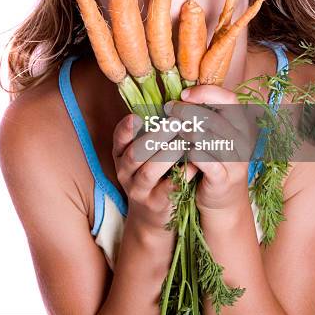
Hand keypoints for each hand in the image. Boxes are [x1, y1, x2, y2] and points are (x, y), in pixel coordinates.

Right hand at [112, 113, 198, 233]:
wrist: (151, 214)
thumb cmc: (152, 172)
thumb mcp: (145, 152)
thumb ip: (153, 131)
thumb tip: (175, 100)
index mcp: (122, 154)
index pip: (119, 139)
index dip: (126, 129)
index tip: (137, 116)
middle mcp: (125, 171)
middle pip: (136, 153)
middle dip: (155, 137)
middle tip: (176, 121)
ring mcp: (139, 190)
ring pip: (149, 172)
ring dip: (168, 155)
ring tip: (185, 141)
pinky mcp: (155, 204)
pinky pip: (167, 190)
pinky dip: (181, 176)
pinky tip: (194, 165)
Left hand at [164, 85, 257, 215]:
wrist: (225, 199)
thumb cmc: (215, 159)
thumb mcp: (216, 134)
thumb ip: (206, 113)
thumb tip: (182, 94)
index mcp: (243, 124)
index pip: (228, 98)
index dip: (204, 93)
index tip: (183, 94)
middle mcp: (243, 140)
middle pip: (213, 117)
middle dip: (186, 111)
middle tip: (169, 109)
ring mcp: (236, 160)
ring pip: (206, 137)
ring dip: (185, 131)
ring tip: (173, 129)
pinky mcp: (224, 178)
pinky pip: (203, 159)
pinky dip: (189, 152)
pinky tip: (182, 150)